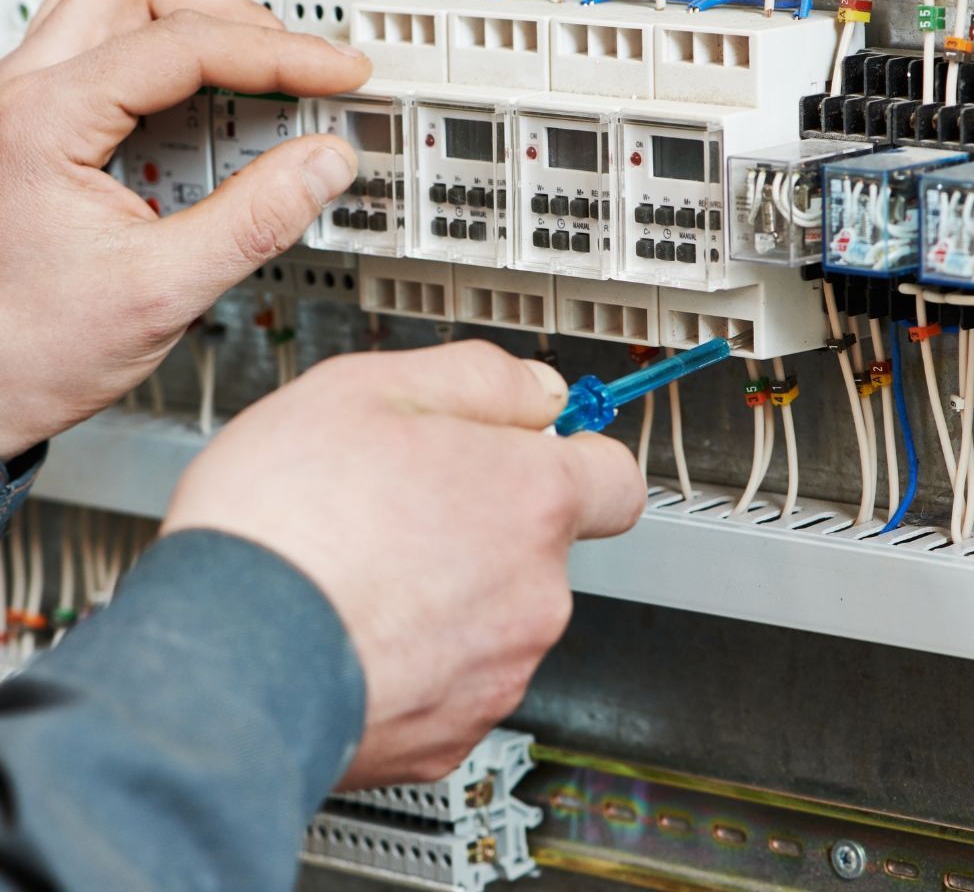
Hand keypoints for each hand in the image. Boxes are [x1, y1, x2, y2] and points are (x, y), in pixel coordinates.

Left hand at [0, 0, 371, 460]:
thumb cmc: (32, 348)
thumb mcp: (162, 290)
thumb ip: (254, 221)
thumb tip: (323, 164)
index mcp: (42, 122)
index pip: (182, 47)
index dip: (279, 54)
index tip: (338, 73)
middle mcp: (21, 96)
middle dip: (233, 20)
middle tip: (298, 68)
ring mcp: (25, 109)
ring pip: (114, 9)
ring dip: (196, 32)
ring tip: (257, 84)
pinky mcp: (40, 132)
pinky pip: (108, 61)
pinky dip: (172, 73)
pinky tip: (208, 123)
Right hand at [160, 341, 646, 785]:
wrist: (219, 664)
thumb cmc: (283, 525)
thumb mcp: (370, 389)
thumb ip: (476, 379)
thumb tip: (537, 392)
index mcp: (529, 499)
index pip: (616, 478)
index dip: (577, 457)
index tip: (539, 453)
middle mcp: (534, 591)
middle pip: (539, 543)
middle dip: (484, 519)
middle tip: (400, 503)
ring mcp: (497, 670)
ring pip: (493, 611)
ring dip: (446, 586)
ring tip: (359, 567)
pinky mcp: (451, 733)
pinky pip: (451, 677)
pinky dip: (414, 653)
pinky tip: (350, 627)